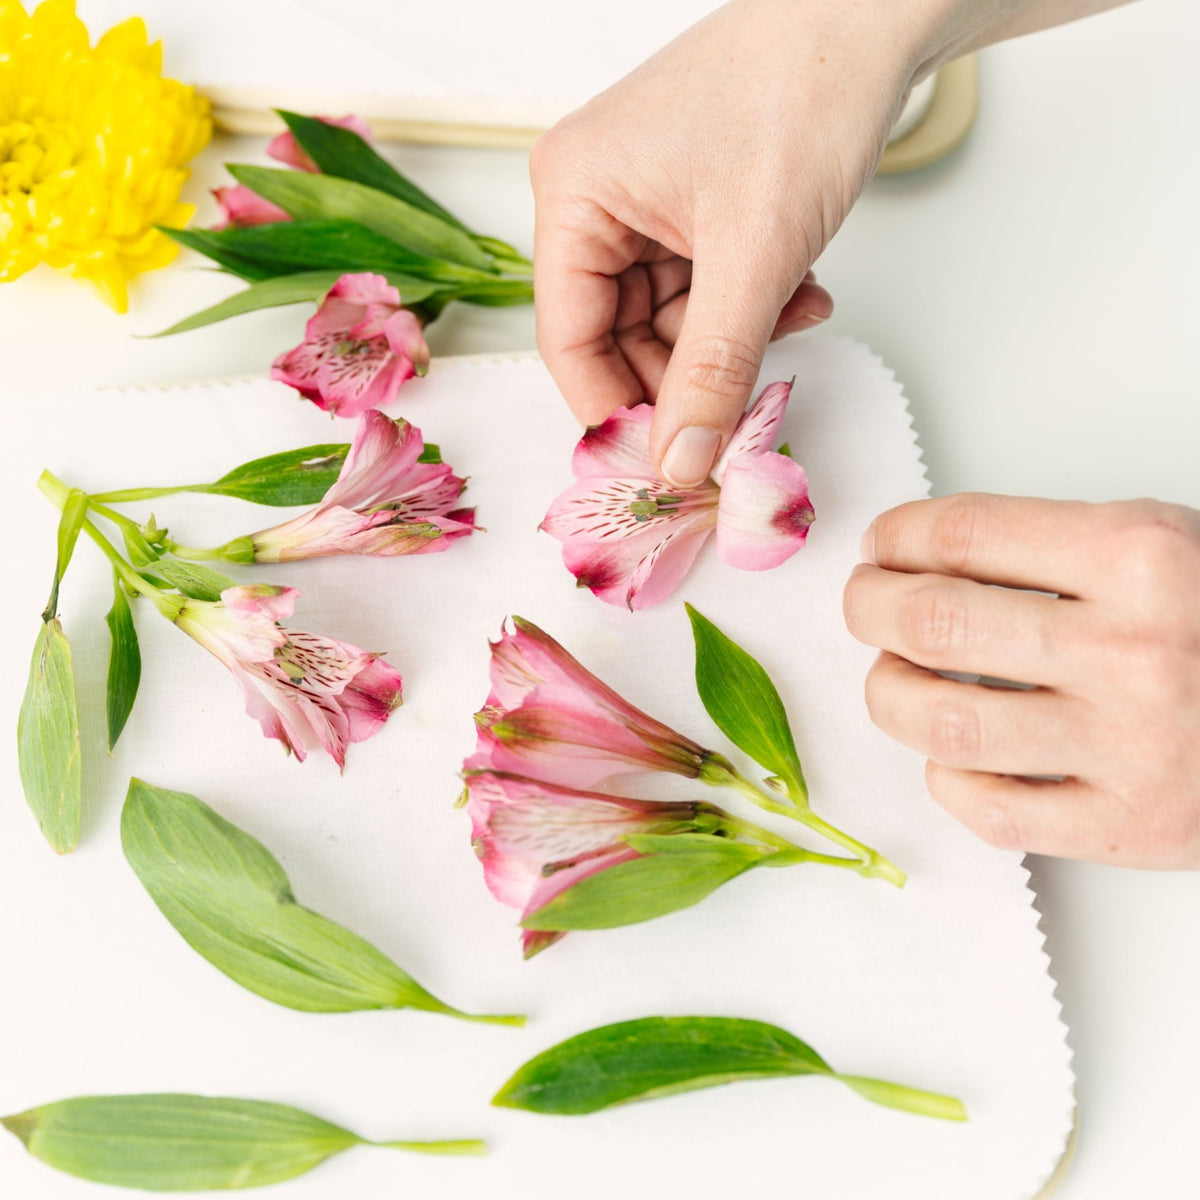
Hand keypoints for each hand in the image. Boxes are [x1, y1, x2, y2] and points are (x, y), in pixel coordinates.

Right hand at [530, 0, 949, 485]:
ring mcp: (641, 201)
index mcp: (573, 194)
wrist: (874, 14)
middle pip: (618, 335)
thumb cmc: (802, 89)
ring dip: (730, 338)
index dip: (616, 408)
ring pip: (668, 318)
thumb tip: (679, 459)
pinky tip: (798, 291)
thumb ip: (713, 370)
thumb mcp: (754, 254)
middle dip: (688, 372)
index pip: (568, 340)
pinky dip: (748, 305)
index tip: (668, 459)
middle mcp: (594, 198)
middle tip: (742, 408)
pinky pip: (701, 287)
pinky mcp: (686, 203)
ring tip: (791, 316)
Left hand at [843, 494, 1199, 867]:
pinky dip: (946, 778)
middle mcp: (1132, 651)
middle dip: (869, 608)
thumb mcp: (1157, 545)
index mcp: (1139, 559)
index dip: (897, 538)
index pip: (965, 535)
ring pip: (943, 723)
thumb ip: (1044, 545)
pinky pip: (989, 809)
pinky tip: (952, 754)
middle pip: (935, 624)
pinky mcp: (1129, 826)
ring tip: (891, 677)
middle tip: (865, 604)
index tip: (883, 548)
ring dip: (888, 694)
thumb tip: (911, 555)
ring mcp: (1130, 746)